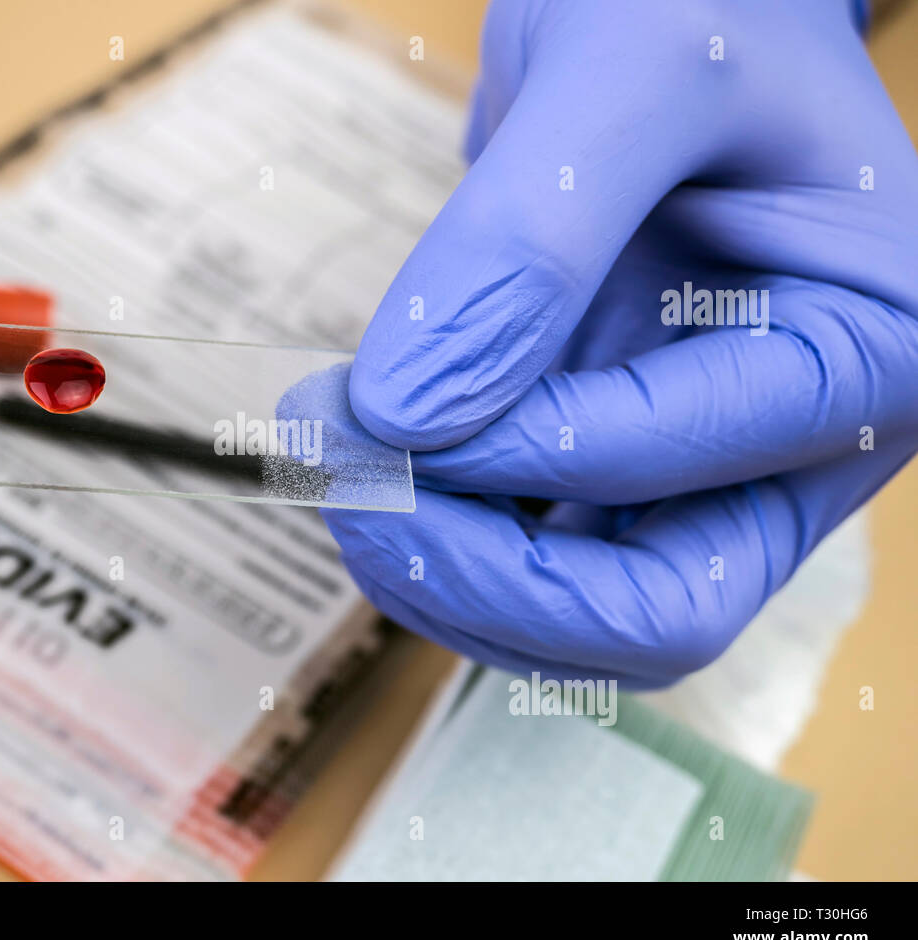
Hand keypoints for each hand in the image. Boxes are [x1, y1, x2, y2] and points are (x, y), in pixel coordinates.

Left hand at [325, 0, 917, 688]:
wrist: (670, 5)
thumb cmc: (696, 6)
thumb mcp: (629, 73)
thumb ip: (524, 246)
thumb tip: (405, 414)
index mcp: (864, 351)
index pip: (681, 472)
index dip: (511, 457)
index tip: (375, 410)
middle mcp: (800, 437)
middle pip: (655, 615)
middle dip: (486, 581)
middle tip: (351, 496)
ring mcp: (707, 463)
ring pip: (585, 615)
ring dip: (446, 578)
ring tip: (338, 472)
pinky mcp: (623, 459)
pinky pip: (537, 557)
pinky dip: (443, 545)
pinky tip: (368, 474)